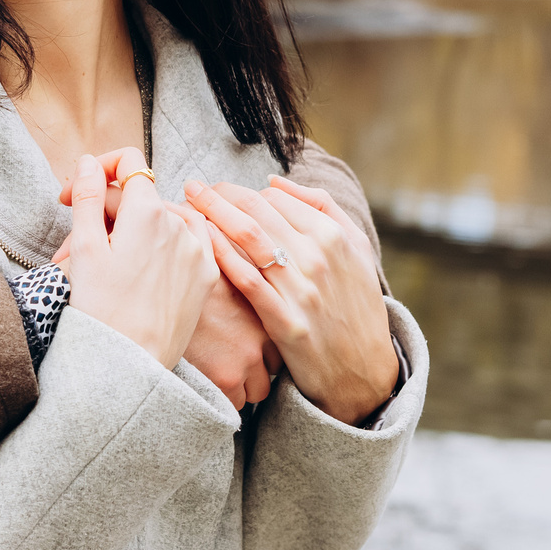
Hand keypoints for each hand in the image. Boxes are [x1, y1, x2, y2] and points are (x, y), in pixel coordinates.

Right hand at [61, 154, 217, 369]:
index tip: (73, 196)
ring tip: (105, 262)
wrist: (131, 364)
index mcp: (147, 211)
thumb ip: (88, 196)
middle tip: (72, 243)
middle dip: (105, 211)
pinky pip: (189, 243)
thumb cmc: (101, 310)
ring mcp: (197, 250)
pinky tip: (145, 265)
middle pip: (140, 198)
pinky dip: (167, 244)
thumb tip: (91, 161)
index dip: (97, 171)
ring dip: (133, 231)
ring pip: (162, 222)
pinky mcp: (206, 276)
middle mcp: (179, 224)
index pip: (128, 164)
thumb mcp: (84, 248)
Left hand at [185, 176, 399, 425]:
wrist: (362, 368)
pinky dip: (220, 254)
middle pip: (256, 210)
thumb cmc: (355, 303)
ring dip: (212, 212)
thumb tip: (273, 181)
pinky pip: (246, 279)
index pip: (275, 198)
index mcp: (332, 234)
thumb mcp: (356, 248)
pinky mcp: (285, 321)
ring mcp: (301, 289)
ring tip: (188, 201)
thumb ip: (321, 206)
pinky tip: (200, 241)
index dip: (243, 191)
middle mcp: (317, 256)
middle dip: (219, 193)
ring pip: (248, 237)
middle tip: (195, 187)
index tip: (222, 192)